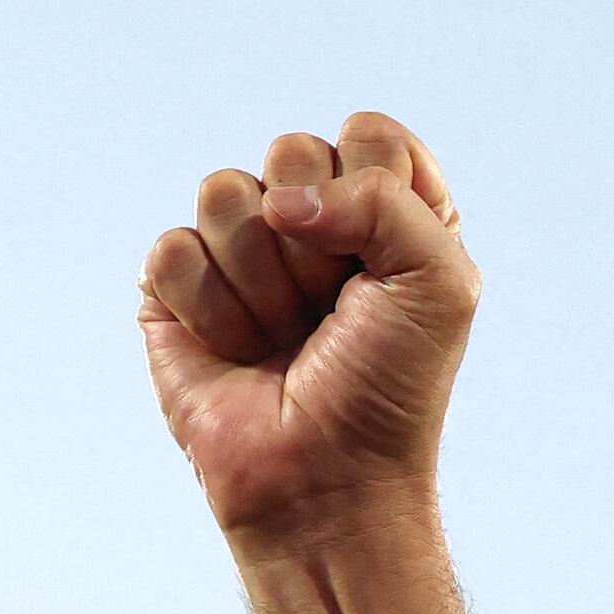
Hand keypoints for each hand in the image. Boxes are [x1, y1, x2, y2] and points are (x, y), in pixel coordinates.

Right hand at [140, 114, 473, 546]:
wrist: (325, 478)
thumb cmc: (389, 387)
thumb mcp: (439, 283)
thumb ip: (389, 198)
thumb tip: (283, 201)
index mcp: (383, 208)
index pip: (368, 134)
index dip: (375, 193)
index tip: (386, 268)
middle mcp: (311, 219)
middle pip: (291, 150)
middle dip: (318, 244)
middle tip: (331, 310)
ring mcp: (239, 249)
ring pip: (225, 194)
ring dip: (263, 281)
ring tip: (284, 337)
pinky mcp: (175, 287)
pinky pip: (174, 250)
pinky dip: (210, 312)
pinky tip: (236, 352)